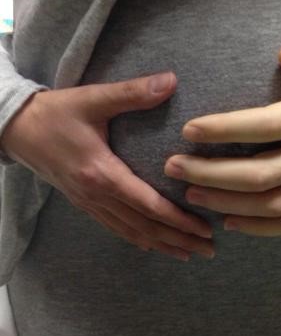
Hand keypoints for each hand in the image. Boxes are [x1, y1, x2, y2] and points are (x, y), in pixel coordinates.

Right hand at [1, 72, 213, 260]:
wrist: (14, 129)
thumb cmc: (56, 113)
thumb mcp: (93, 99)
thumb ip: (133, 93)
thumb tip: (172, 81)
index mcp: (102, 174)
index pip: (149, 205)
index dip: (178, 220)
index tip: (204, 229)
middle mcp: (97, 196)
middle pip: (144, 226)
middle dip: (178, 240)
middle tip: (207, 250)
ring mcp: (89, 204)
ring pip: (131, 233)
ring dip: (161, 245)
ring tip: (187, 253)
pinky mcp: (83, 203)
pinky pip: (115, 228)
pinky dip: (137, 239)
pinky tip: (151, 245)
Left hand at [165, 35, 280, 235]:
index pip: (268, 125)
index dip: (225, 129)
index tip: (189, 130)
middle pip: (260, 173)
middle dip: (210, 172)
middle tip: (173, 166)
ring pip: (271, 205)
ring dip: (226, 202)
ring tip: (189, 192)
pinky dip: (259, 229)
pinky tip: (228, 221)